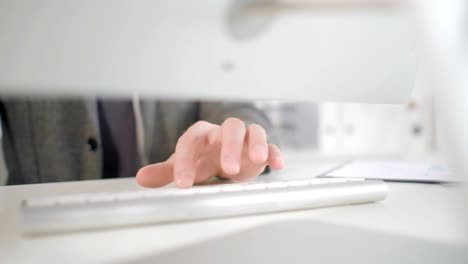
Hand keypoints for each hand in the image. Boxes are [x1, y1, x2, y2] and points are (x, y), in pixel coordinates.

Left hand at [136, 118, 284, 187]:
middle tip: (227, 168)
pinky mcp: (260, 148)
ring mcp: (244, 139)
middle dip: (228, 146)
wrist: (224, 156)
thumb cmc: (203, 159)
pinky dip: (274, 152)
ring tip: (256, 161)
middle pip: (228, 128)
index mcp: (201, 135)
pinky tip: (278, 164)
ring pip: (252, 131)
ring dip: (255, 144)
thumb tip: (142, 178)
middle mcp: (223, 132)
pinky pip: (270, 146)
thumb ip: (165, 171)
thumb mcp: (184, 165)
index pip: (190, 141)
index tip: (183, 184)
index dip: (185, 161)